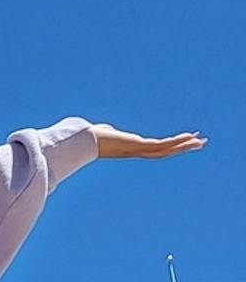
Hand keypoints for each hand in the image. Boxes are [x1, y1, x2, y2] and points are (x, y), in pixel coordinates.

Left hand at [90, 125, 205, 158]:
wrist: (82, 142)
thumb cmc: (89, 138)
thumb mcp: (103, 132)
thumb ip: (107, 131)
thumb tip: (104, 129)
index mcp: (130, 148)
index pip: (154, 149)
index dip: (168, 146)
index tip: (180, 143)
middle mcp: (137, 151)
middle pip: (164, 152)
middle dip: (182, 147)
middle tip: (199, 144)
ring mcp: (138, 150)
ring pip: (166, 150)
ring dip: (184, 145)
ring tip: (201, 142)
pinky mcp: (139, 146)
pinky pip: (162, 144)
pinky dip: (176, 141)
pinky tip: (189, 137)